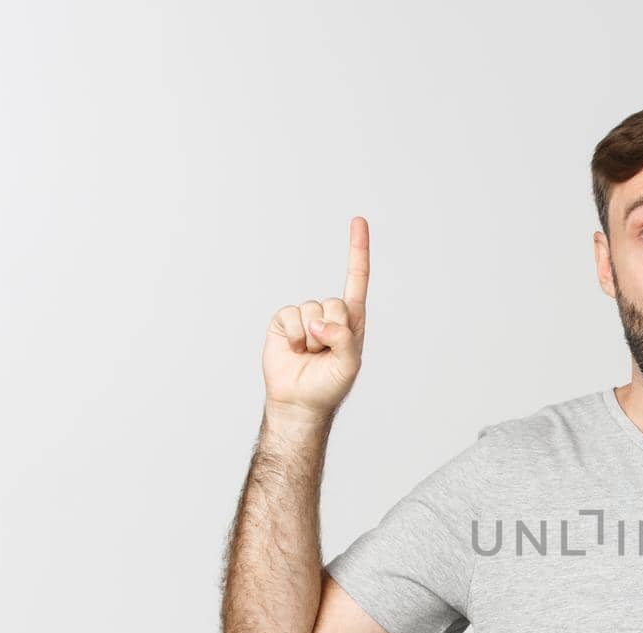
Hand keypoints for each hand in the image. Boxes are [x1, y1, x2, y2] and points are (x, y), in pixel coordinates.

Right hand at [262, 216, 370, 417]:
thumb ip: (344, 340)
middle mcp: (329, 314)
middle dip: (331, 330)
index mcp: (352, 320)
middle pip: (334, 303)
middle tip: (326, 353)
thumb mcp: (349, 365)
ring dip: (311, 338)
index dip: (357, 250)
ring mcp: (306, 316)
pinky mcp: (284, 321)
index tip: (358, 220)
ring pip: (311, 309)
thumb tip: (320, 323)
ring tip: (311, 354)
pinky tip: (295, 350)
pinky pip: (290, 315)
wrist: (299, 401)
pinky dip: (294, 336)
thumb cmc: (329, 385)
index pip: (357, 279)